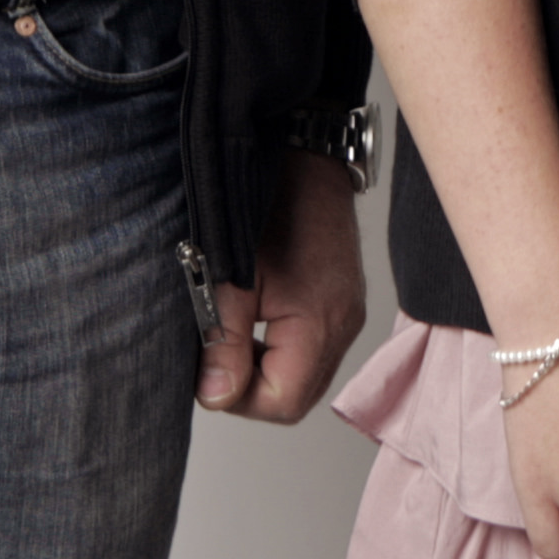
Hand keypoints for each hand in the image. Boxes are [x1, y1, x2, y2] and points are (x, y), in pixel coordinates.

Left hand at [199, 148, 365, 422]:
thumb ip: (223, 342)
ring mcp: (347, 314)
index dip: (238, 396)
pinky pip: (313, 350)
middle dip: (250, 386)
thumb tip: (215, 397)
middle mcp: (344, 326)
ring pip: (303, 376)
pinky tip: (257, 316)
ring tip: (236, 329)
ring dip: (265, 367)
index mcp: (321, 323)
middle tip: (218, 350)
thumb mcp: (232, 277)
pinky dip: (281, 347)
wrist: (304, 155)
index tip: (211, 366)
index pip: (282, 403)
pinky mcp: (342, 303)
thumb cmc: (269, 204)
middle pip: (295, 397)